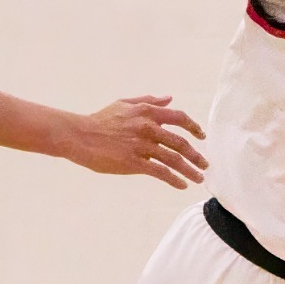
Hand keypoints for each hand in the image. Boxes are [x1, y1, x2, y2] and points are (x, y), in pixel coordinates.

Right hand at [60, 95, 207, 188]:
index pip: (179, 118)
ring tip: (198, 178)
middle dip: (196, 155)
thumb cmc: (100, 120)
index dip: (194, 127)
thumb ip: (149, 101)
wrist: (79, 135)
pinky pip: (160, 172)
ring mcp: (142, 145)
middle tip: (205, 165)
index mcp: (147, 112)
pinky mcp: (134, 162)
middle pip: (181, 142)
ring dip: (190, 170)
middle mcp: (148, 127)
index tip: (201, 137)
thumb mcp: (125, 104)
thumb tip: (169, 98)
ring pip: (174, 159)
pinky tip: (181, 185)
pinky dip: (174, 179)